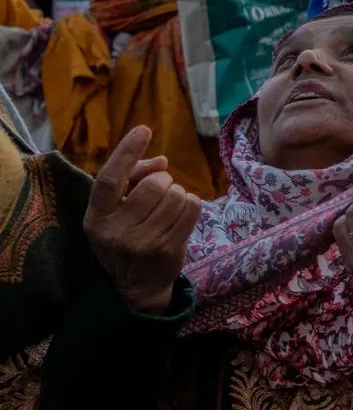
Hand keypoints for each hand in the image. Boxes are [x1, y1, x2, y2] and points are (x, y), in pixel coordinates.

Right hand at [84, 126, 199, 313]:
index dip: (126, 152)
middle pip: (154, 185)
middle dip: (163, 181)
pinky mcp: (167, 250)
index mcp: (96, 217)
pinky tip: (180, 214)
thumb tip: (161, 160)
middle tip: (160, 191)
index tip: (143, 129)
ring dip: (178, 194)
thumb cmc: (126, 234)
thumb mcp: (116, 209)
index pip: (110, 179)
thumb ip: (133, 179)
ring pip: (176, 195)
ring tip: (168, 206)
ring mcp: (142, 243)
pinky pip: (192, 209)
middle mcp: (115, 231)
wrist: (135, 285)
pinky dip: (191, 204)